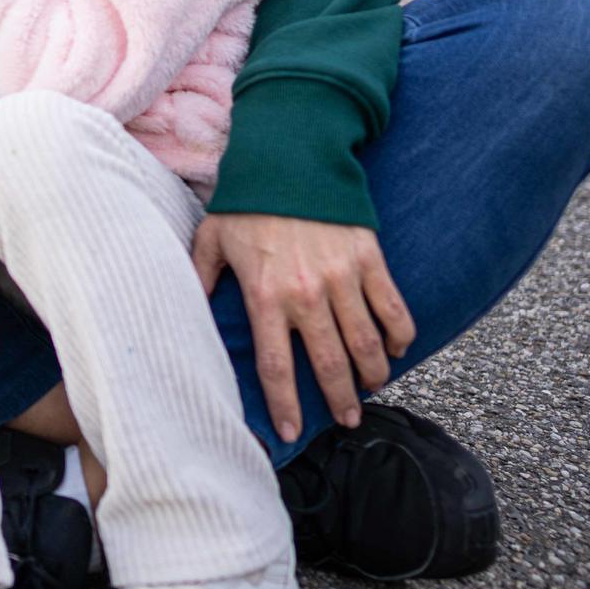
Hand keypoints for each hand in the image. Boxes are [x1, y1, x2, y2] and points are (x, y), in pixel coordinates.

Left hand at [194, 213, 416, 443]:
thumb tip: (189, 315)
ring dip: (374, 373)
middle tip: (348, 420)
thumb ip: (201, 281)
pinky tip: (398, 350)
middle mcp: (306, 294)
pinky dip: (401, 334)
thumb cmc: (246, 202)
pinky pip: (393, 308)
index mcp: (264, 295)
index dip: (285, 404)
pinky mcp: (369, 260)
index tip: (292, 430)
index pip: (276, 365)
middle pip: (330, 364)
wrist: (290, 158)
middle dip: (340, 399)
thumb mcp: (211, 240)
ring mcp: (342, 278)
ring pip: (367, 343)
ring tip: (372, 388)